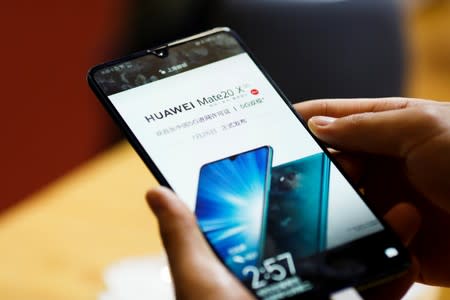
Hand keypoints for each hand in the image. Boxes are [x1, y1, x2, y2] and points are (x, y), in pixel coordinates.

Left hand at [146, 189, 420, 299]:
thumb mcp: (198, 280)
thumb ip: (183, 237)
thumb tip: (155, 191)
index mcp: (252, 257)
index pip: (271, 212)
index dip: (287, 183)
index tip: (303, 155)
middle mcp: (284, 269)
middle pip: (315, 226)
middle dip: (337, 196)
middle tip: (348, 167)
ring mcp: (315, 287)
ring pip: (349, 250)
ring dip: (369, 224)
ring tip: (382, 198)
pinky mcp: (343, 299)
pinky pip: (373, 286)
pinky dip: (390, 268)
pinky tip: (400, 245)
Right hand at [295, 98, 449, 292]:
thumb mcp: (420, 127)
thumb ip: (363, 125)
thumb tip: (315, 125)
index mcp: (386, 128)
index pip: (332, 118)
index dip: (302, 121)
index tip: (272, 127)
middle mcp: (381, 164)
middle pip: (326, 166)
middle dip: (318, 173)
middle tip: (322, 176)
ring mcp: (384, 202)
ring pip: (336, 207)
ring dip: (343, 210)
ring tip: (375, 207)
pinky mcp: (393, 239)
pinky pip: (361, 243)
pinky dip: (365, 245)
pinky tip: (393, 237)